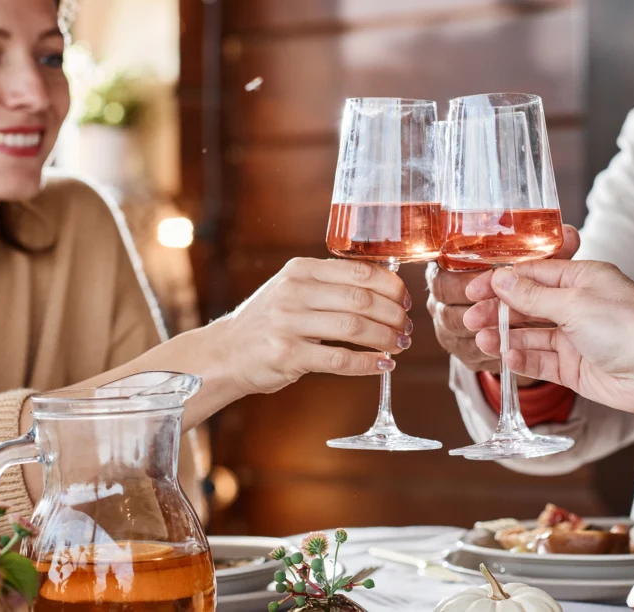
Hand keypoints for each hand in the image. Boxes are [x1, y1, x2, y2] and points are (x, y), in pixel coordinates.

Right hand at [210, 258, 411, 394]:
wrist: (225, 352)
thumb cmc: (270, 320)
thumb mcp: (293, 288)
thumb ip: (331, 283)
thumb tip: (387, 288)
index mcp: (301, 270)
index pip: (359, 271)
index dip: (391, 286)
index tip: (406, 299)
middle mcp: (294, 292)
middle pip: (362, 300)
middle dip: (393, 315)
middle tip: (407, 327)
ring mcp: (289, 324)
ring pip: (354, 328)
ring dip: (385, 338)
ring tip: (400, 345)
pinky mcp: (288, 356)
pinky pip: (339, 359)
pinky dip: (367, 363)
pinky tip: (383, 364)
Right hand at [462, 260, 633, 414]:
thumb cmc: (628, 326)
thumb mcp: (574, 303)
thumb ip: (534, 295)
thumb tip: (502, 280)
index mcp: (581, 279)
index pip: (532, 275)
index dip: (501, 282)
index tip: (474, 289)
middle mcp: (576, 306)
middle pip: (527, 305)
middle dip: (498, 311)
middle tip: (472, 318)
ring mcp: (574, 337)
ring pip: (530, 335)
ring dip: (505, 336)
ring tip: (482, 339)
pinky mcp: (574, 367)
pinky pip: (541, 360)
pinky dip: (522, 359)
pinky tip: (506, 357)